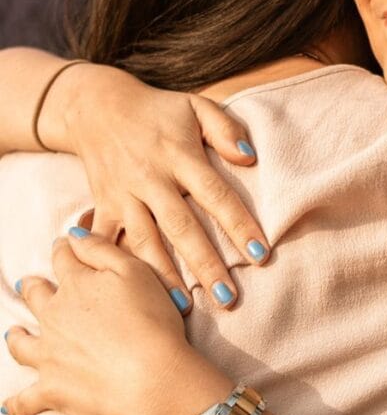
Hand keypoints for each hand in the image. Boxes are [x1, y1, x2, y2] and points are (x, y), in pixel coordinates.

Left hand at [3, 232, 232, 414]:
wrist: (153, 379)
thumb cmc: (153, 322)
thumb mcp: (136, 271)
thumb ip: (101, 249)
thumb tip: (74, 234)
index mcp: (76, 285)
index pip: (64, 258)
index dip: (64, 249)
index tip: (64, 246)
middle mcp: (54, 317)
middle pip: (36, 297)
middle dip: (33, 288)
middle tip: (30, 285)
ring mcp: (49, 355)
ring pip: (21, 343)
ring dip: (17, 336)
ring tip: (15, 334)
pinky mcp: (51, 391)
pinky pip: (24, 400)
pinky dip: (16, 403)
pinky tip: (8, 405)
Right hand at [40, 62, 269, 307]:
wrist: (97, 107)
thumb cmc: (160, 111)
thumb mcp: (196, 107)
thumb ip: (225, 129)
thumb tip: (250, 156)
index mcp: (179, 154)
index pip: (215, 194)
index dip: (238, 224)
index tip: (260, 254)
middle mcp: (150, 178)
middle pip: (181, 226)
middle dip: (205, 264)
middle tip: (228, 297)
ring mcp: (123, 195)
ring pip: (145, 242)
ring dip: (165, 276)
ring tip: (185, 308)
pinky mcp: (102, 206)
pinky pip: (109, 242)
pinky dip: (118, 268)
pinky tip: (133, 294)